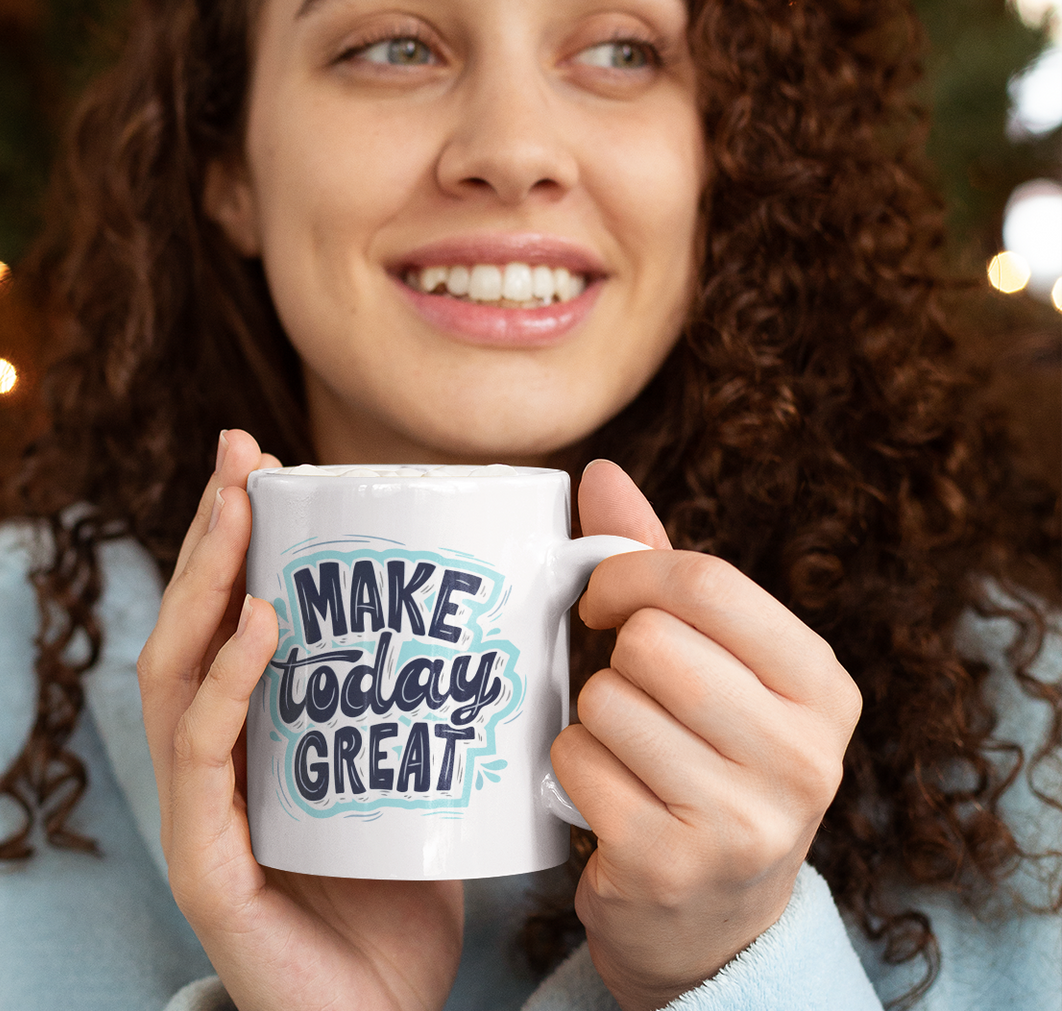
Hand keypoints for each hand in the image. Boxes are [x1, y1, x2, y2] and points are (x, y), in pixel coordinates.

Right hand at [137, 429, 463, 1010]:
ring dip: (204, 583)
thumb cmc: (407, 890)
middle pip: (190, 625)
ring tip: (240, 512)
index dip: (236, 535)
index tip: (263, 456)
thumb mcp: (420, 767)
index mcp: (254, 734)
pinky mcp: (207, 866)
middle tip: (239, 452)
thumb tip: (505, 598)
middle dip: (211, 531)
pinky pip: (202, 758)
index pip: (226, 616)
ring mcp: (200, 813)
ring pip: (176, 676)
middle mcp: (214, 762)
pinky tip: (256, 623)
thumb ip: (433, 695)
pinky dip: (223, 683)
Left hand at [552, 461, 861, 1010]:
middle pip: (651, 642)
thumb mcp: (709, 660)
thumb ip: (658, 564)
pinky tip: (608, 797)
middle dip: (615, 659)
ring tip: (628, 752)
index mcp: (821, 686)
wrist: (711, 922)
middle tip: (629, 693)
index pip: (708, 582)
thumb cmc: (703, 756)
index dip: (630, 574)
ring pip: (605, 700)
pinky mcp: (670, 865)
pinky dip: (570, 768)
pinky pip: (575, 761)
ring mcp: (742, 821)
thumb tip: (599, 469)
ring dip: (592, 718)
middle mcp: (802, 757)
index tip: (603, 600)